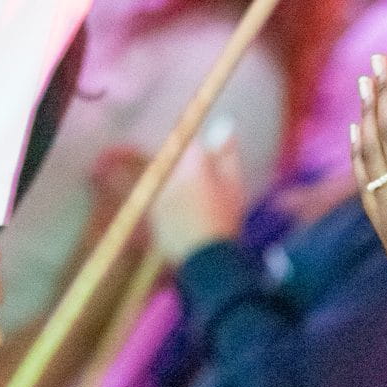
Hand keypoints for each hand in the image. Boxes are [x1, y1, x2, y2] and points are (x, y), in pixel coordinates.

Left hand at [141, 124, 251, 268]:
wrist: (207, 260)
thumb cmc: (226, 222)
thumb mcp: (234, 186)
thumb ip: (227, 154)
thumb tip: (225, 126)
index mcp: (192, 166)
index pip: (190, 144)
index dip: (201, 154)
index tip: (209, 165)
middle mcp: (169, 177)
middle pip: (175, 162)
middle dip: (189, 170)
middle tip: (206, 192)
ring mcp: (157, 195)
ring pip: (167, 180)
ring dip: (179, 187)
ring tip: (198, 209)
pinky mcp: (151, 213)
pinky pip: (160, 199)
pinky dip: (172, 205)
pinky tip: (187, 221)